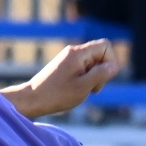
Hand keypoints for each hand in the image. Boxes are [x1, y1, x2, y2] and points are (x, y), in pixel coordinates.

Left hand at [9, 40, 123, 117]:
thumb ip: (101, 74)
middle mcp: (73, 52)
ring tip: (83, 90)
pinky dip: (86, 79)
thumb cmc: (56, 95)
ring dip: (94, 77)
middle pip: (101, 54)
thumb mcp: (83, 87)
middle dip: (102, 71)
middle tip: (92, 88)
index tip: (102, 78)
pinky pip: (84, 68)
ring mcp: (68, 58)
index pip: (106, 45)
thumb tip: (114, 66)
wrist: (31, 99)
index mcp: (78, 53)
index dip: (111, 61)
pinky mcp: (65, 66)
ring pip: (93, 63)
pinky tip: (77, 90)